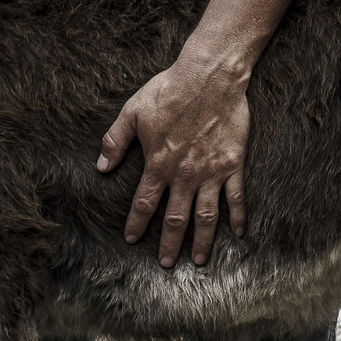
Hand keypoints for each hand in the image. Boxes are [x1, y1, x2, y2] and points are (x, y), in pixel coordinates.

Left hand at [97, 52, 251, 269]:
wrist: (210, 77)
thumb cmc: (169, 90)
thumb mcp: (133, 111)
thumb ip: (115, 140)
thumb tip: (101, 166)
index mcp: (159, 163)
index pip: (144, 203)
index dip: (137, 224)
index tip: (132, 240)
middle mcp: (185, 175)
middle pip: (176, 218)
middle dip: (170, 244)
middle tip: (166, 264)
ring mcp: (212, 172)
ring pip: (207, 215)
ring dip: (202, 240)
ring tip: (198, 261)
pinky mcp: (234, 164)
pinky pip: (237, 197)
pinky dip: (238, 217)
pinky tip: (238, 234)